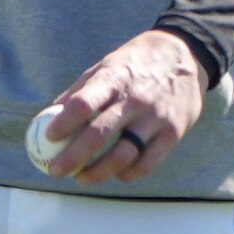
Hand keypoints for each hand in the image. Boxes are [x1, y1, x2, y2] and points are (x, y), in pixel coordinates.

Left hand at [41, 29, 207, 184]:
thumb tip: (47, 116)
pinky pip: (148, 162)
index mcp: (114, 79)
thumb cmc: (137, 63)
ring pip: (124, 155)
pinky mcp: (174, 132)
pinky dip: (128, 174)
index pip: (83, 104)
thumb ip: (80, 91)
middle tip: (55, 170)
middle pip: (99, 134)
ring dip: (98, 173)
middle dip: (73, 158)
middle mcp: (135, 99)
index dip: (63, 123)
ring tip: (83, 179)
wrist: (186, 55)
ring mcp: (156, 117)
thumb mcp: (107, 66)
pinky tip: (117, 174)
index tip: (48, 138)